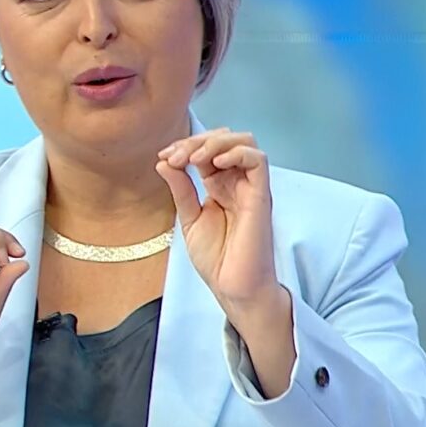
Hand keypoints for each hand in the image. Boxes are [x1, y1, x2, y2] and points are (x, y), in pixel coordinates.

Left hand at [154, 128, 277, 309]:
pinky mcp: (261, 196)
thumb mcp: (189, 219)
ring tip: (193, 158)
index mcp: (219, 185)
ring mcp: (250, 187)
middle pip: (225, 139)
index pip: (207, 149)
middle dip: (196, 141)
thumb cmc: (218, 259)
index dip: (185, 146)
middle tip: (175, 157)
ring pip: (244, 141)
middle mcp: (236, 182)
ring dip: (214, 142)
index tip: (165, 156)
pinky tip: (215, 164)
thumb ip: (181, 189)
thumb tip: (164, 162)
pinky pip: (257, 161)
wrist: (232, 287)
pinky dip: (236, 153)